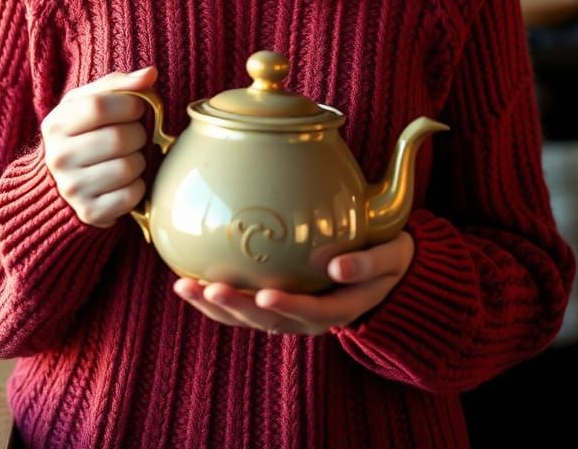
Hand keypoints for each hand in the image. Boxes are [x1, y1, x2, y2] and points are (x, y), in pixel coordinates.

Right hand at [41, 65, 157, 226]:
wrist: (62, 182)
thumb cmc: (84, 133)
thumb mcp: (90, 102)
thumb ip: (119, 84)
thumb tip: (150, 74)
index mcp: (56, 124)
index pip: (99, 106)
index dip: (128, 104)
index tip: (135, 108)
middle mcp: (58, 157)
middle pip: (119, 138)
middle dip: (137, 133)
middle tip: (131, 136)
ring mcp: (72, 188)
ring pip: (129, 167)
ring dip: (139, 160)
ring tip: (127, 158)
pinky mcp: (90, 212)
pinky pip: (132, 195)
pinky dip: (137, 187)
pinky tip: (125, 182)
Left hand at [173, 231, 413, 335]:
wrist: (384, 267)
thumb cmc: (387, 257)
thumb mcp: (391, 257)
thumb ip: (369, 263)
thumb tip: (336, 267)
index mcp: (338, 309)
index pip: (309, 313)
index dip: (287, 306)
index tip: (266, 294)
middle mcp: (308, 317)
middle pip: (268, 320)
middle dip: (237, 307)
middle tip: (211, 288)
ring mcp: (288, 311)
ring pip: (247, 317)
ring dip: (215, 306)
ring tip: (185, 287)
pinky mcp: (273, 300)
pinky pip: (240, 305)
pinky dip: (214, 298)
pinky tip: (187, 281)